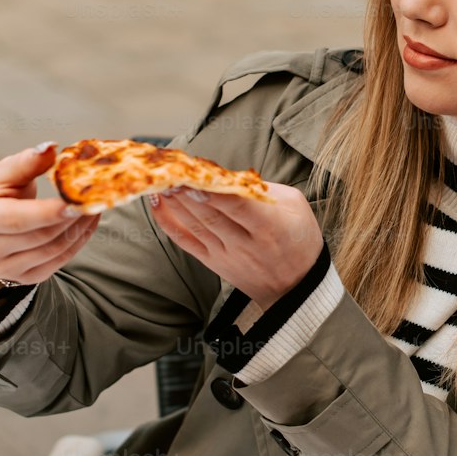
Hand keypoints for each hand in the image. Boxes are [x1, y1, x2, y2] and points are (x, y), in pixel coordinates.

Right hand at [0, 143, 99, 297]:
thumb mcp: (6, 173)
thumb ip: (27, 162)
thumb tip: (51, 148)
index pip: (15, 219)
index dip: (47, 212)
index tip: (75, 202)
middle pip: (38, 237)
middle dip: (70, 220)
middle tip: (93, 201)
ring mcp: (2, 267)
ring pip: (51, 252)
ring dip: (78, 230)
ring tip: (93, 208)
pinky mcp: (21, 278)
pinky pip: (57, 263)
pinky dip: (77, 243)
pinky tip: (86, 224)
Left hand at [149, 184, 323, 310]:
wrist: (296, 287)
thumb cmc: (299, 239)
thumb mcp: (296, 206)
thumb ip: (264, 190)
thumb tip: (230, 176)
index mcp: (270, 226)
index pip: (237, 205)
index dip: (213, 190)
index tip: (195, 171)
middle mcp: (246, 243)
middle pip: (210, 214)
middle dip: (185, 190)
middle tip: (167, 168)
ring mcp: (226, 255)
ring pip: (194, 226)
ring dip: (173, 202)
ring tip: (158, 179)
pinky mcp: (213, 263)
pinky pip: (186, 242)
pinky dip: (168, 223)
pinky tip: (157, 204)